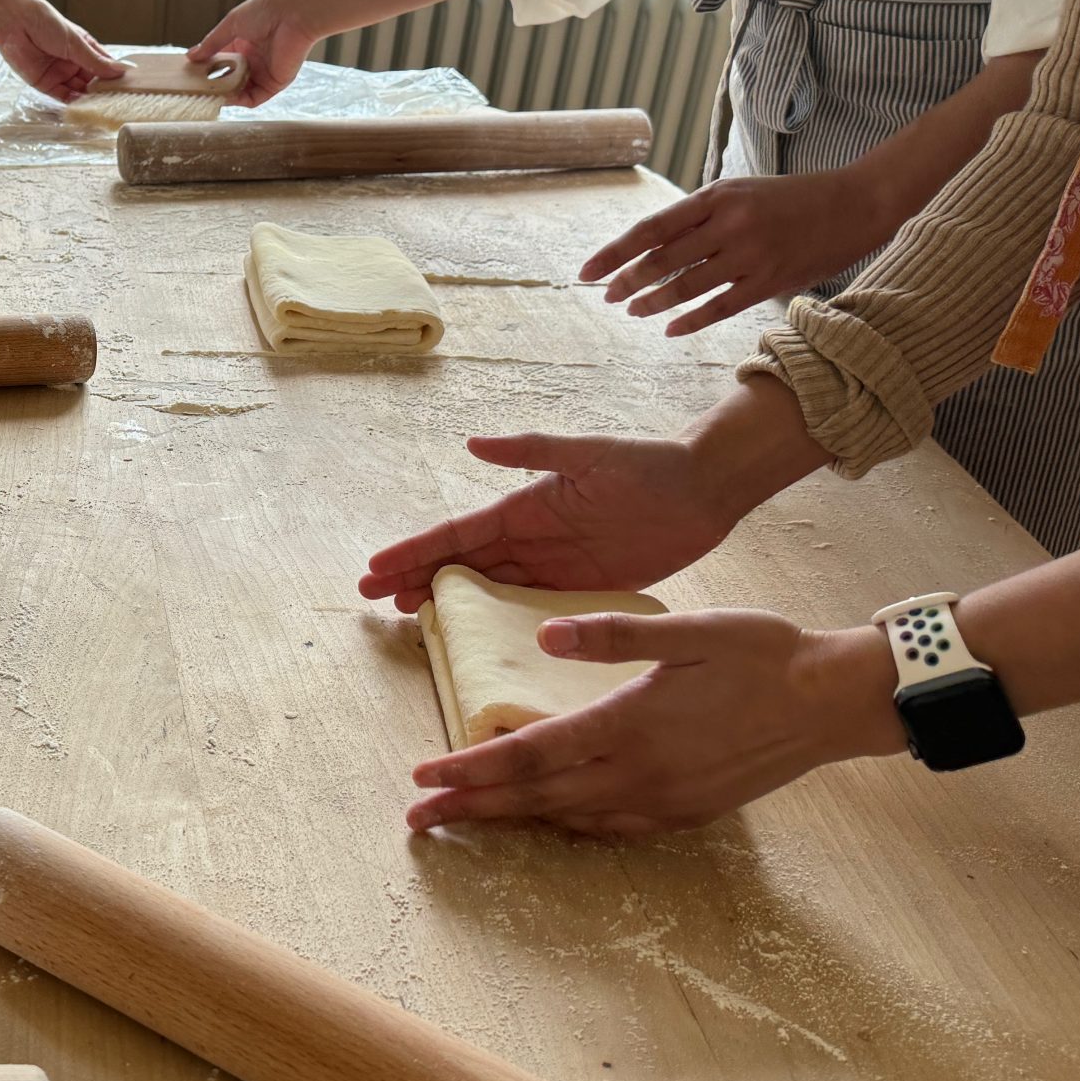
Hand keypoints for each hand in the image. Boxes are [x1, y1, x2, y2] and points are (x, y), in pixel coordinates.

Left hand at [0, 0, 125, 101]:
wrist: (15, 22)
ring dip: (90, 100)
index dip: (114, 77)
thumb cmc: (46, 23)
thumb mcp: (76, 43)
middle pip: (93, 82)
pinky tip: (85, 107)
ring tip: (104, 108)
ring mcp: (60, 74)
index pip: (103, 66)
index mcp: (83, 48)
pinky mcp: (46, 84)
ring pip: (79, 91)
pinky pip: (63, 97)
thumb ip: (96, 61)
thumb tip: (122, 70)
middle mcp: (73, 62)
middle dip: (103, 92)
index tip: (128, 87)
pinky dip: (74, 103)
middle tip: (118, 102)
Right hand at [191, 0, 317, 106]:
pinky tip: (226, 97)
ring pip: (239, 90)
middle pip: (228, 78)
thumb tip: (191, 56)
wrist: (293, 14)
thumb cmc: (265, 11)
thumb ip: (212, 43)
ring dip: (223, 93)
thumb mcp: (231, 24)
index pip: (220, 61)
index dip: (206, 68)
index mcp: (242, 44)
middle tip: (195, 87)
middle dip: (212, 83)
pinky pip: (253, 97)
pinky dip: (239, 100)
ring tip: (207, 94)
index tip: (190, 73)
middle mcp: (252, 60)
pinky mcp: (274, 83)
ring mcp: (263, 73)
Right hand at [358, 432, 744, 609]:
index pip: (457, 534)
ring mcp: (554, 567)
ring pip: (489, 590)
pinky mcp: (583, 590)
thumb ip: (530, 450)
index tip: (375, 568)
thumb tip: (472, 442)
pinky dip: (500, 624)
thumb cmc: (647, 465)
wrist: (704, 491)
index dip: (414, 552)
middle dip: (416, 580)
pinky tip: (480, 638)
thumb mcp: (587, 453)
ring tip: (411, 619)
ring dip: (450, 603)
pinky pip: (532, 611)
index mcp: (525, 506)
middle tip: (376, 602)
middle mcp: (531, 538)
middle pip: (462, 566)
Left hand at [406, 613, 905, 834]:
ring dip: (512, 820)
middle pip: (536, 798)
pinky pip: (609, 828)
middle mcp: (638, 774)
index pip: (529, 754)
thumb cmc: (763, 653)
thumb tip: (545, 636)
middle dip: (471, 808)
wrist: (833, 703)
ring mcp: (663, 801)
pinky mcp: (686, 813)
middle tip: (418, 820)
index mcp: (628, 725)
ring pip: (568, 818)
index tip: (422, 780)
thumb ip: (613, 636)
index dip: (471, 768)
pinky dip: (566, 825)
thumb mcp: (689, 630)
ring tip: (467, 820)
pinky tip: (548, 819)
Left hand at [581, 169, 891, 336]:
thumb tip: (652, 246)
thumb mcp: (739, 193)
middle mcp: (729, 224)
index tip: (587, 271)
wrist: (854, 204)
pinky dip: (690, 320)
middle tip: (605, 296)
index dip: (615, 252)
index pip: (651, 229)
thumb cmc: (788, 199)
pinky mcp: (771, 281)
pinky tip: (669, 329)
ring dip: (652, 302)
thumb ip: (699, 216)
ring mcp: (751, 254)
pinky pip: (720, 307)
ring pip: (686, 286)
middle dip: (626, 281)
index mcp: (716, 196)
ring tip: (631, 311)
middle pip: (662, 260)